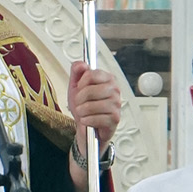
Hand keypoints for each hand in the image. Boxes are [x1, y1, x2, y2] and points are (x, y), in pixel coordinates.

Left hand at [66, 60, 122, 189]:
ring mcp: (116, 104)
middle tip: (79, 104)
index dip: (81, 82)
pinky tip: (86, 120)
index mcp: (107, 79)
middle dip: (79, 99)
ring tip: (82, 113)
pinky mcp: (115, 118)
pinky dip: (87, 120)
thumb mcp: (76, 87)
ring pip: (93, 105)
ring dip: (82, 111)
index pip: (92, 74)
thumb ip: (77, 72)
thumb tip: (80, 64)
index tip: (80, 89)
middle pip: (91, 89)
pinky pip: (97, 117)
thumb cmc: (84, 107)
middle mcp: (114, 90)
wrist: (87, 127)